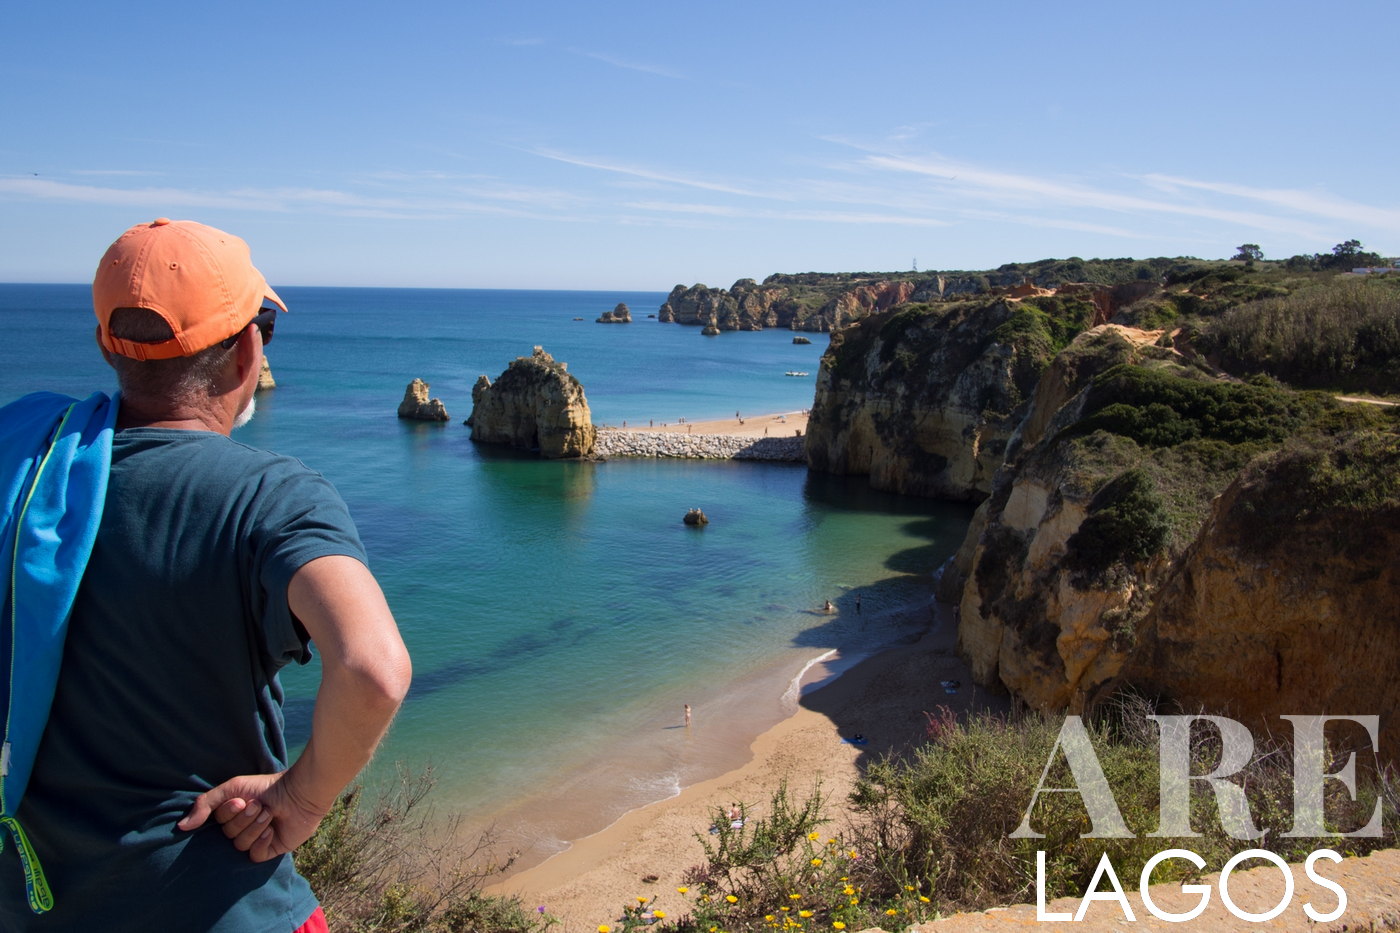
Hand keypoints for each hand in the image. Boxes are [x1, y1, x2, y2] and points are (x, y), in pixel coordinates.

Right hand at [178, 771, 330, 862]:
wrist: (300, 793)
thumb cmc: (267, 787)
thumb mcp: (233, 788)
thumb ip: (205, 804)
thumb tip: (181, 827)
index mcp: (233, 814)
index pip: (217, 822)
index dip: (228, 813)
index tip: (242, 800)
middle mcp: (243, 827)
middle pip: (228, 834)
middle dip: (244, 819)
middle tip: (259, 806)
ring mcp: (256, 839)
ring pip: (240, 845)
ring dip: (255, 827)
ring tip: (269, 814)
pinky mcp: (270, 850)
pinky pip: (255, 855)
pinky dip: (262, 842)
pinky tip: (272, 830)